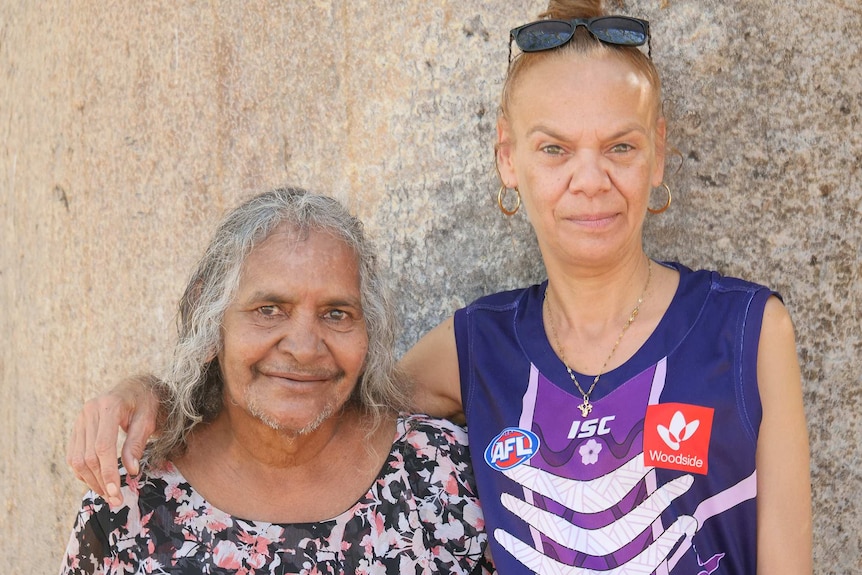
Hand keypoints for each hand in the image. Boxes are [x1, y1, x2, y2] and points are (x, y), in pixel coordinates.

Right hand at [66, 374, 160, 505]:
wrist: (136, 386)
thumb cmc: (146, 402)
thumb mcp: (148, 419)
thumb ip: (137, 444)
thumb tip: (131, 471)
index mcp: (108, 406)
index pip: (103, 447)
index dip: (108, 472)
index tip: (116, 493)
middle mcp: (89, 411)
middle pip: (88, 456)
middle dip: (100, 481)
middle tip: (115, 501)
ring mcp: (80, 418)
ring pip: (77, 458)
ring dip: (90, 480)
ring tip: (107, 495)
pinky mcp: (78, 426)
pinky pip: (74, 453)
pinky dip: (83, 471)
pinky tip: (96, 482)